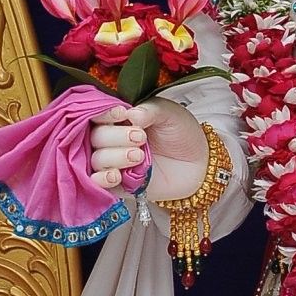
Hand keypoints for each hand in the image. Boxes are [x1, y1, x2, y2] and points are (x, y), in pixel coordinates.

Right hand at [89, 98, 207, 201]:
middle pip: (95, 137)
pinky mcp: (117, 184)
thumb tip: (131, 114)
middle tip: (140, 138)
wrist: (199, 163)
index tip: (122, 115)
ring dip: (114, 157)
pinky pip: (98, 183)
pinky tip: (115, 176)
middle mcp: (111, 139)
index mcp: (119, 118)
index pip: (98, 113)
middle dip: (114, 137)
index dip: (105, 114)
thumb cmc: (182, 133)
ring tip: (138, 156)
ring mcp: (113, 162)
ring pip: (96, 159)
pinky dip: (102, 180)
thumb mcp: (170, 114)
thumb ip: (151, 111)